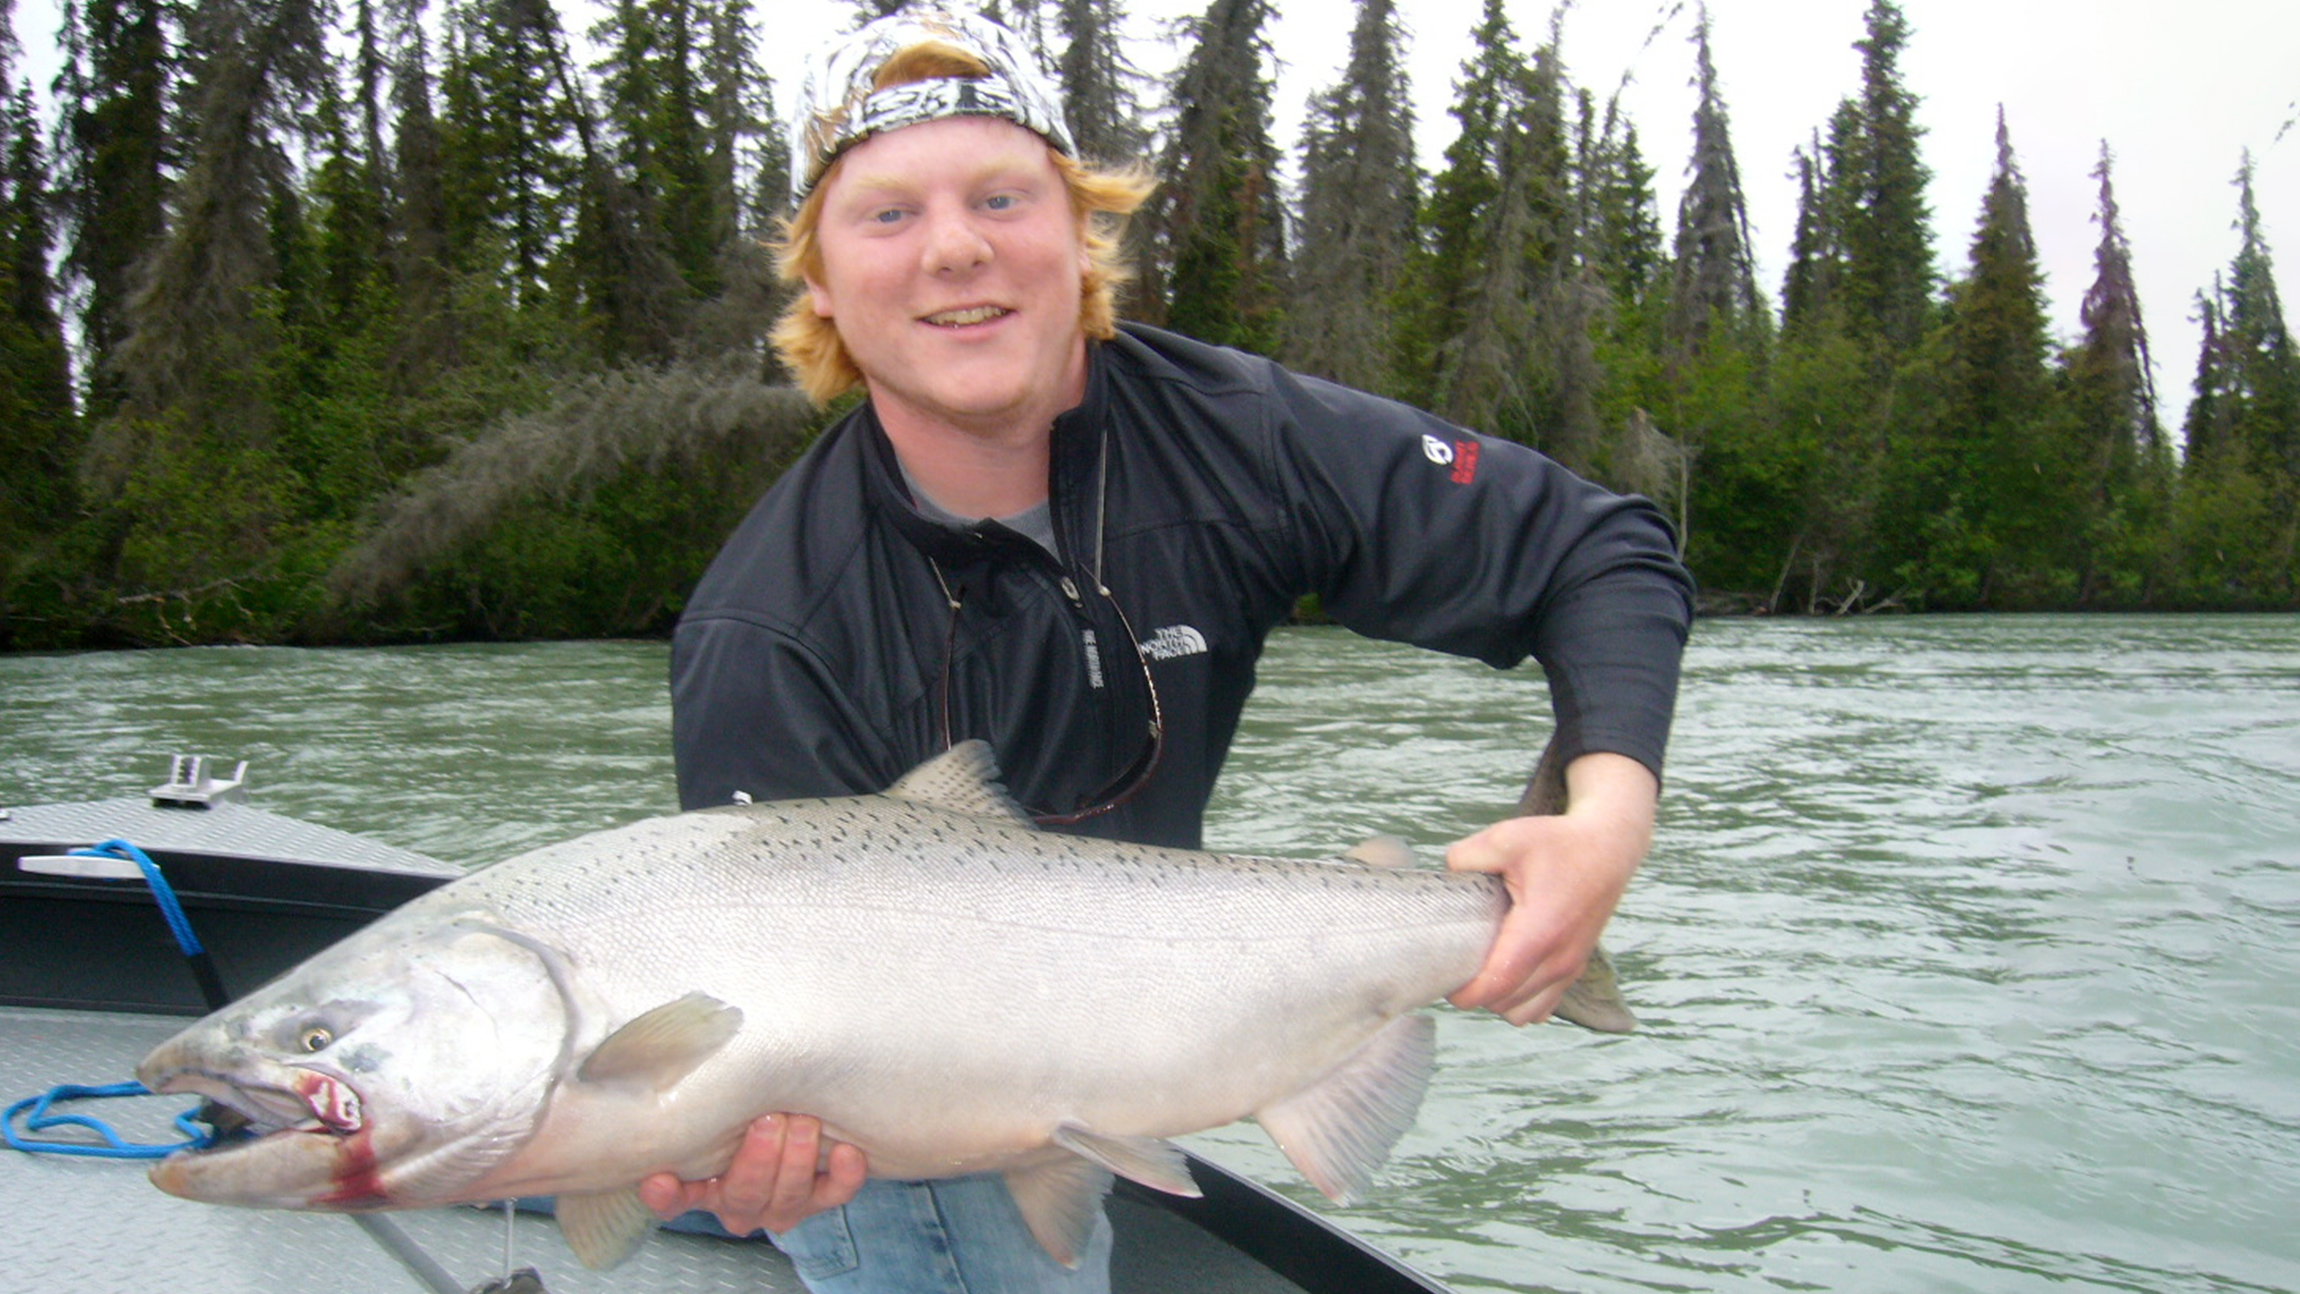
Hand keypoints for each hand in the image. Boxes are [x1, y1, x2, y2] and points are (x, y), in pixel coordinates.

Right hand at [637, 1113, 867, 1234]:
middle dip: (757, 1161)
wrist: (792, 1107)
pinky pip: (836, 1193)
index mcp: (703, 1185)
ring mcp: (782, 1204)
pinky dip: (844, 1176)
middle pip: (743, 1196)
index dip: (668, 1196)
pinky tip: (847, 1151)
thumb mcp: (716, 1101)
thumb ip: (700, 1093)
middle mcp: (739, 1202)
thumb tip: (672, 1057)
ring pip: (789, 1199)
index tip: (660, 1179)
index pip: (676, 1200)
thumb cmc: (743, 1104)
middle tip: (767, 1121)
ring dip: (797, 1161)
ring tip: (803, 1123)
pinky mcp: (823, 1196)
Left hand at [1444, 752, 1656, 1025]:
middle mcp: (1559, 959)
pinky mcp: (1575, 968)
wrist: (1609, 848)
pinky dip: (1523, 1000)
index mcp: (1539, 932)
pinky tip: (1509, 974)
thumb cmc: (1559, 843)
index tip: (1444, 976)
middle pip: (1505, 1004)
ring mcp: (1570, 968)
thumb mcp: (1505, 838)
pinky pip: (1544, 1006)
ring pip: (1525, 1013)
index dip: (1464, 992)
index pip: (1496, 986)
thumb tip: (1445, 878)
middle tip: (1457, 965)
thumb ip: (1465, 857)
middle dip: (1476, 994)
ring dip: (1500, 1000)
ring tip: (1483, 969)